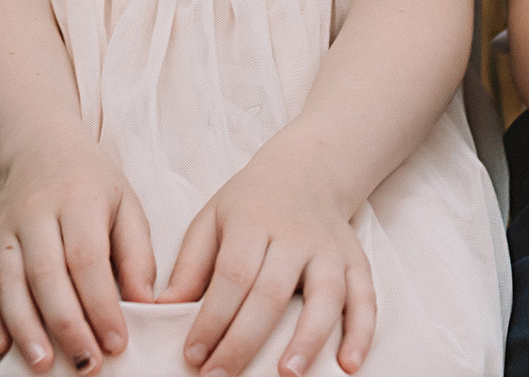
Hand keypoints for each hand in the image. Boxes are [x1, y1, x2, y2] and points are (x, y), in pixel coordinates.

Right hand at [0, 131, 155, 374]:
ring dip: (25, 328)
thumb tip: (145, 306)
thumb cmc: (91, 186)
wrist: (40, 150)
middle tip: (86, 364)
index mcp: (77, 200)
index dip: (101, 305)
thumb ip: (138, 256)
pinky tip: (1, 345)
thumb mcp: (126, 207)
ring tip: (44, 363)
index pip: (87, 258)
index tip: (117, 344)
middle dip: (66, 325)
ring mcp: (2, 226)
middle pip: (46, 274)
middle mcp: (34, 211)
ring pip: (9, 282)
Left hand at [164, 155, 373, 376]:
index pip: (232, 275)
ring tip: (286, 374)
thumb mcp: (212, 219)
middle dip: (245, 340)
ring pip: (324, 297)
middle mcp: (295, 236)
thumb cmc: (250, 204)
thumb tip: (163, 307)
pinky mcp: (357, 262)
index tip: (193, 354)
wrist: (306, 170)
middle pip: (271, 292)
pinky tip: (350, 364)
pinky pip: (365, 298)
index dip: (212, 318)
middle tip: (221, 375)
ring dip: (307, 340)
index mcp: (253, 222)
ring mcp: (330, 250)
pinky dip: (361, 332)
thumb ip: (190, 264)